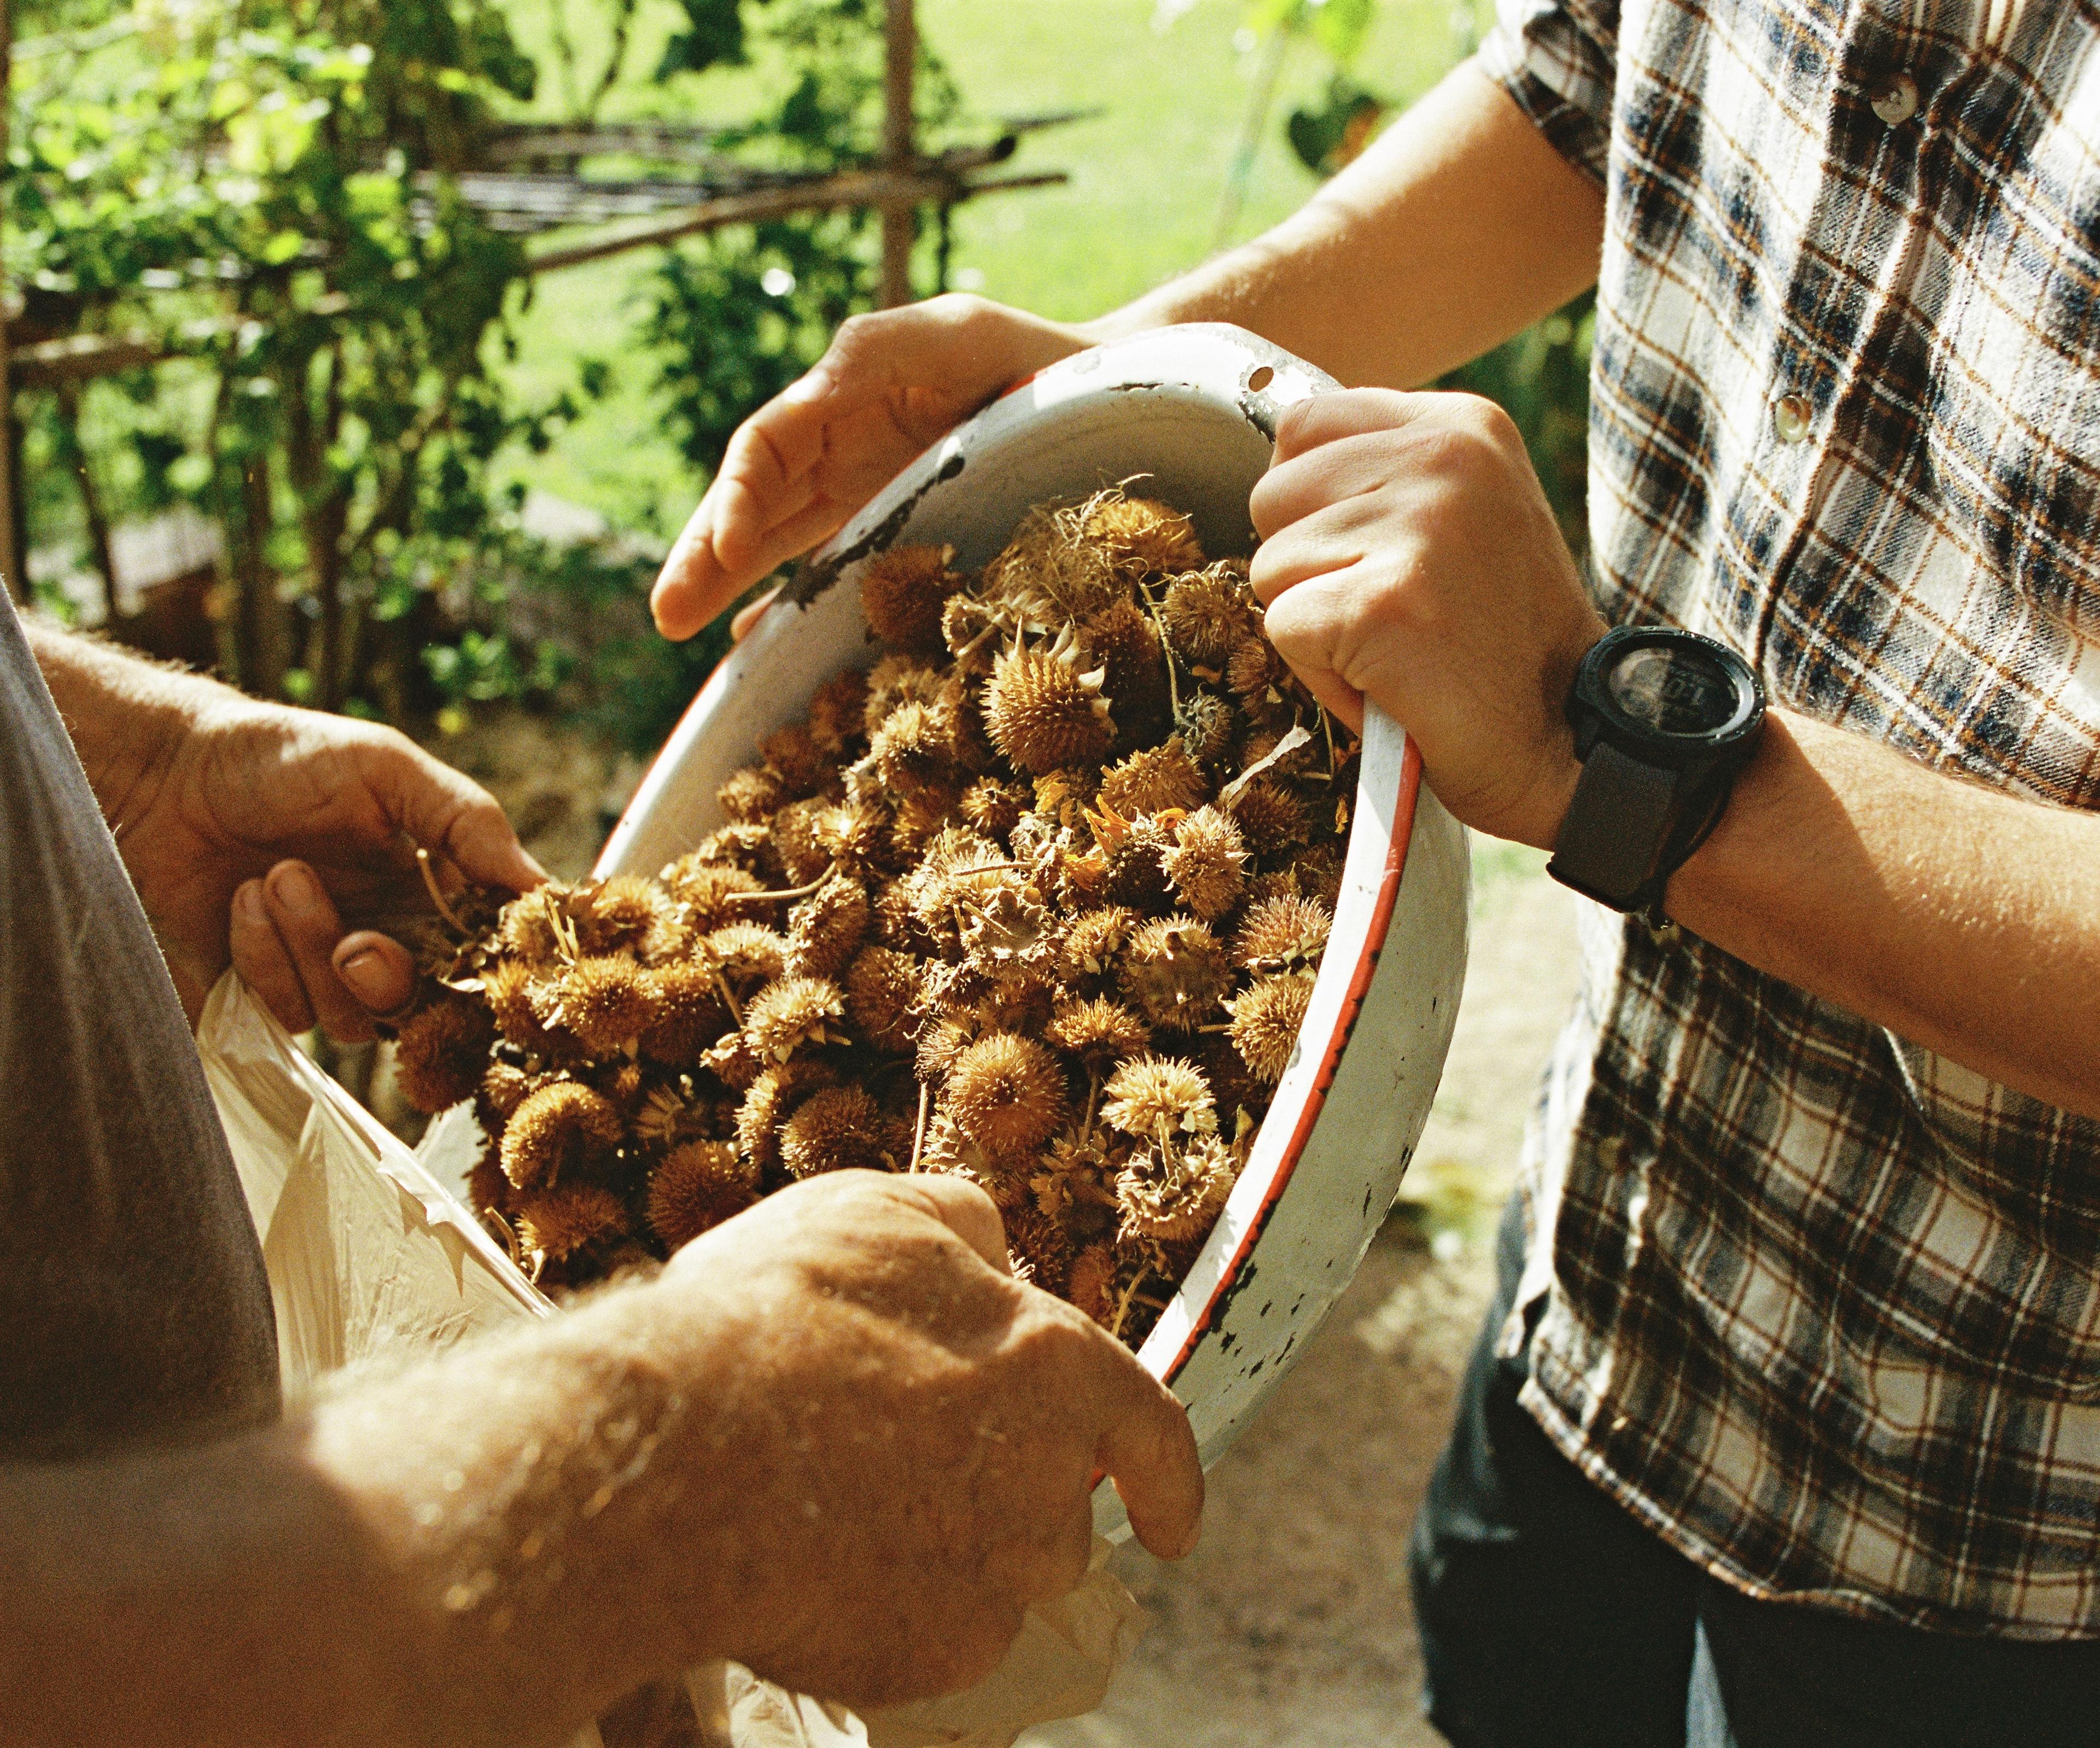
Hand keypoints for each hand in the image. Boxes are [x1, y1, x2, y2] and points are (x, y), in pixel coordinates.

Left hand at [122, 688, 541, 1037]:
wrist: (167, 775)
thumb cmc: (284, 758)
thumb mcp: (387, 767)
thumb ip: (467, 822)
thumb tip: (541, 886)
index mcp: (436, 887)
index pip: (491, 951)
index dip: (492, 968)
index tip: (479, 959)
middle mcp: (394, 935)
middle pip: (428, 1007)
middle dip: (390, 978)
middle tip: (357, 943)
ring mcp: (330, 970)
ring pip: (356, 1018)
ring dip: (311, 948)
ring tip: (276, 878)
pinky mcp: (270, 990)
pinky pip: (289, 1010)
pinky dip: (262, 955)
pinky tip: (241, 901)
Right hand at [652, 296, 1090, 640]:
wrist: (1094, 400)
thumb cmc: (1025, 358)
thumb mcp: (953, 334)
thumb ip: (879, 352)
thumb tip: (813, 393)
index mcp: (837, 402)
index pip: (760, 452)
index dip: (732, 500)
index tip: (724, 551)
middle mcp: (835, 454)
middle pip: (750, 506)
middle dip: (703, 557)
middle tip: (665, 614)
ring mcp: (859, 501)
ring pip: (774, 547)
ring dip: (727, 588)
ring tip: (682, 627)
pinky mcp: (890, 539)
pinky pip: (826, 576)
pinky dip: (789, 608)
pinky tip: (756, 648)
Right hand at [661, 1170, 1201, 1705]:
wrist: (684, 1453)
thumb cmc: (779, 1313)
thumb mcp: (876, 1211)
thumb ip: (959, 1226)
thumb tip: (991, 1251)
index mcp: (1055, 1366)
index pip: (1151, 1428)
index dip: (1168, 1477)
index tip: (1176, 1523)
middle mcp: (1049, 1483)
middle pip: (1055, 1510)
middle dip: (1002, 1499)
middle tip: (901, 1468)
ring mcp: (995, 1580)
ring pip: (994, 1580)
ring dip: (944, 1553)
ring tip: (841, 1509)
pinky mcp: (934, 1658)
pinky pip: (929, 1641)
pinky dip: (887, 1613)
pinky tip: (818, 1567)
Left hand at [1248, 388, 1607, 847]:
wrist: (1571, 735)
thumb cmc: (1497, 640)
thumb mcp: (1459, 516)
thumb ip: (1382, 476)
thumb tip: (1280, 467)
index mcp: (1460, 426)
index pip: (1302, 426)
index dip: (1309, 503)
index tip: (1371, 554)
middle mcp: (1444, 458)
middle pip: (1272, 494)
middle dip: (1306, 567)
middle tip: (1389, 612)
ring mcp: (1418, 527)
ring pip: (1270, 565)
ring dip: (1316, 623)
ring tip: (1397, 647)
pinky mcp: (1383, 603)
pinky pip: (1284, 628)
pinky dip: (1323, 674)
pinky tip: (1393, 682)